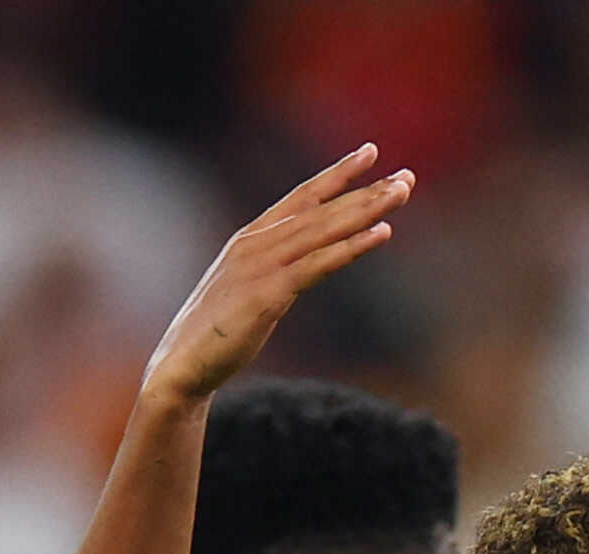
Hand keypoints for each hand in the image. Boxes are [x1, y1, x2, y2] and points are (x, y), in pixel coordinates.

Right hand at [141, 145, 414, 405]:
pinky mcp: (268, 293)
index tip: (369, 152)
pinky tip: (382, 233)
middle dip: (366, 190)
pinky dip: (351, 246)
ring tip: (402, 193)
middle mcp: (257, 243)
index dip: (336, 174)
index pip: (301, 197)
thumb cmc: (214, 334)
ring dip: (367, 209)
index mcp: (251, 238)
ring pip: (325, 229)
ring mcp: (262, 265)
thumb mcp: (246, 292)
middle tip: (407, 176)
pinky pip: (319, 264)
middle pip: (321, 208)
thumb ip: (273, 273)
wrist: (181, 365)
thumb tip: (300, 270)